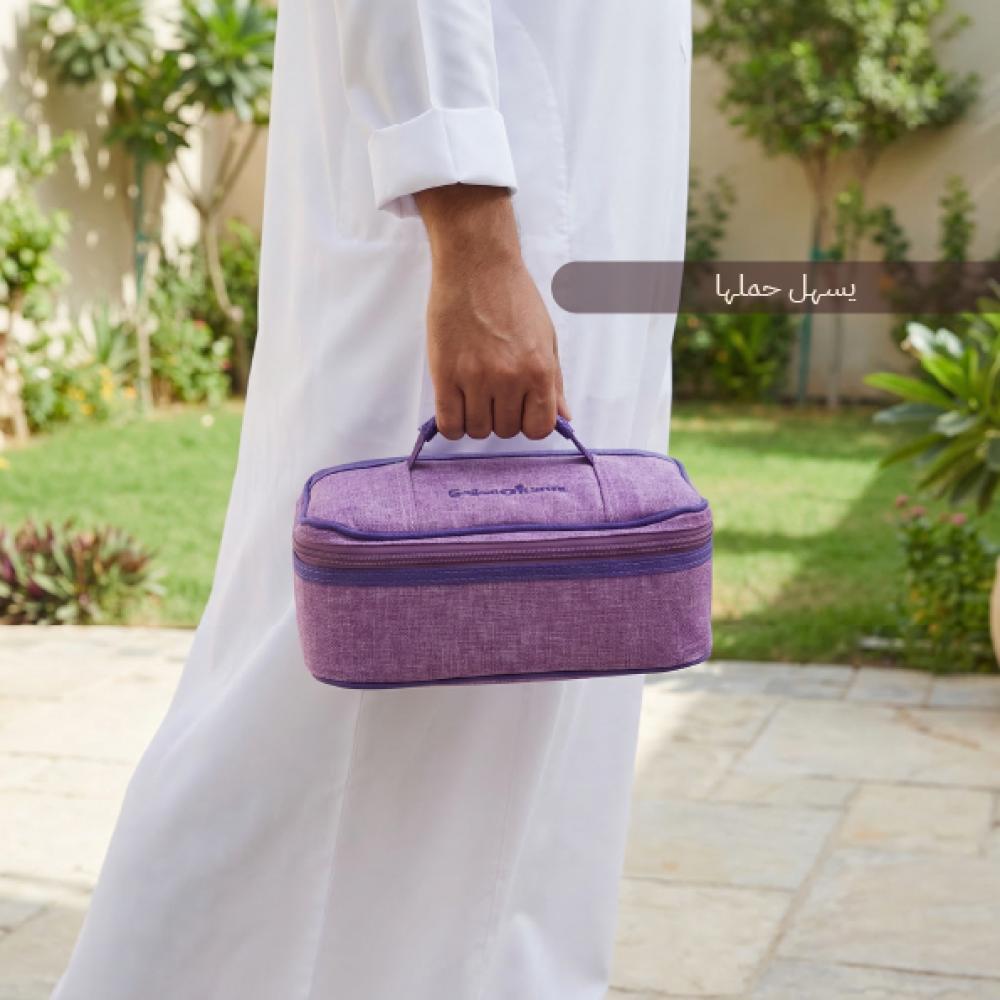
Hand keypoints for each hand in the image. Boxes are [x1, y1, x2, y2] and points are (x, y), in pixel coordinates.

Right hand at [415, 184, 569, 440]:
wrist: (476, 264)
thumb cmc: (513, 296)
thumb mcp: (546, 337)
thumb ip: (554, 381)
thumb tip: (564, 417)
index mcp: (539, 370)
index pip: (539, 429)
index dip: (529, 424)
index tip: (520, 411)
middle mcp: (509, 378)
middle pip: (506, 431)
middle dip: (501, 418)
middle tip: (494, 393)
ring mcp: (476, 378)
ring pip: (477, 430)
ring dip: (476, 419)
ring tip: (474, 393)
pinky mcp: (445, 374)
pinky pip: (449, 423)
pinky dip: (453, 424)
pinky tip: (456, 405)